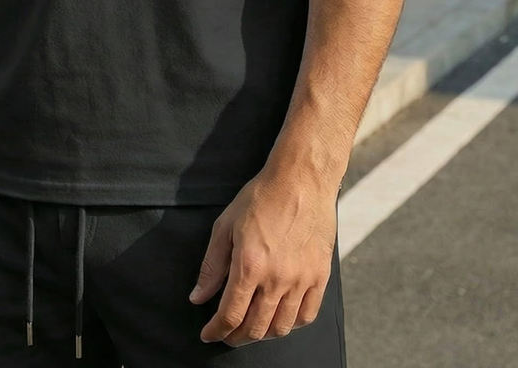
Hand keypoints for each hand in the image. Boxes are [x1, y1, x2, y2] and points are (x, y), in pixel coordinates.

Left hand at [189, 168, 337, 346]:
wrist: (301, 180)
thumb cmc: (262, 197)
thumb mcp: (225, 226)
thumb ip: (212, 266)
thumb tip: (198, 297)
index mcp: (250, 265)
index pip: (230, 315)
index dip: (216, 331)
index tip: (209, 333)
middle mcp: (277, 279)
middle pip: (255, 328)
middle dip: (236, 337)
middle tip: (227, 333)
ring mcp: (301, 280)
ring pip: (281, 327)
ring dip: (262, 334)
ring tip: (251, 327)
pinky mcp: (319, 276)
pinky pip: (307, 315)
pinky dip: (290, 324)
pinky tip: (279, 317)